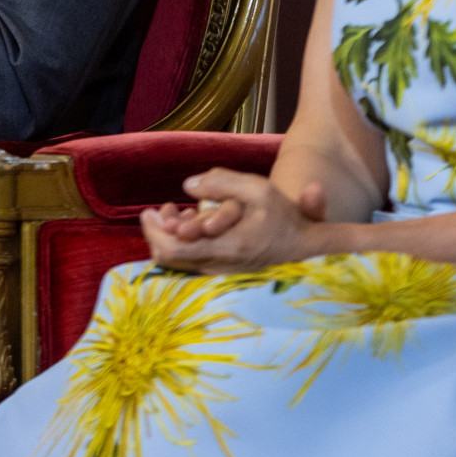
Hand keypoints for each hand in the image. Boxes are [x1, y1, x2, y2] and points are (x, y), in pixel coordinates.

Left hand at [139, 168, 332, 273]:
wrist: (305, 247)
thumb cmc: (282, 217)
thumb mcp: (258, 190)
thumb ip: (222, 184)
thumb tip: (188, 185)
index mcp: (226, 247)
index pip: (172, 249)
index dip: (154, 231)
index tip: (150, 210)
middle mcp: (218, 266)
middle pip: (167, 258)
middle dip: (157, 232)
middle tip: (158, 210)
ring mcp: (218, 272)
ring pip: (176, 261)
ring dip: (169, 236)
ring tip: (175, 212)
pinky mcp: (221, 272)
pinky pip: (190, 262)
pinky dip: (182, 243)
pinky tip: (190, 224)